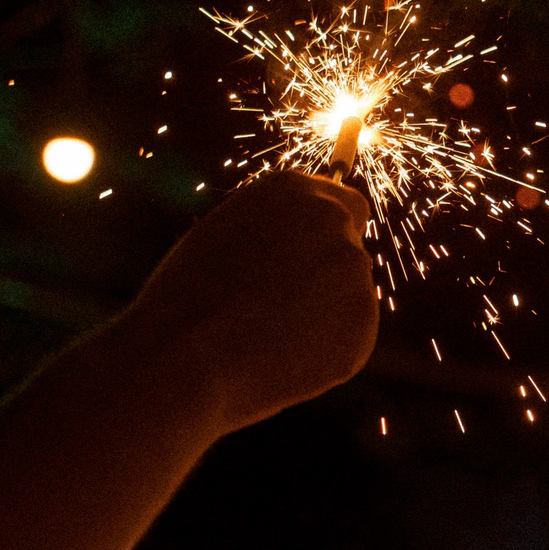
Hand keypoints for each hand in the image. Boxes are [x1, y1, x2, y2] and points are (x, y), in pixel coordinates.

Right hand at [124, 171, 378, 434]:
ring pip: (350, 298)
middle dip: (327, 278)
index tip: (312, 262)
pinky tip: (282, 359)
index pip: (342, 204)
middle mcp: (333, 219)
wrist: (184, 354)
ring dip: (324, 316)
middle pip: (350, 250)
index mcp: (293, 190)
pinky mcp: (364, 323)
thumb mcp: (224, 238)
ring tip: (266, 337)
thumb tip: (300, 249)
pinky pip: (351, 340)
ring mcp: (354, 270)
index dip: (325, 238)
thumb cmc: (186, 300)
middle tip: (280, 310)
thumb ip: (273, 234)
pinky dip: (327, 353)